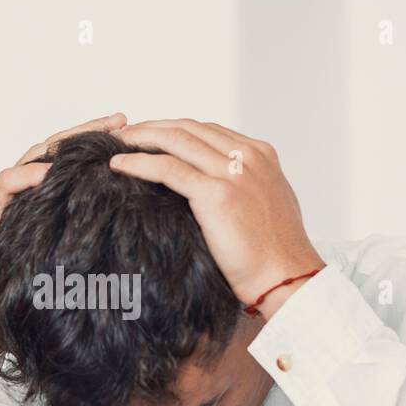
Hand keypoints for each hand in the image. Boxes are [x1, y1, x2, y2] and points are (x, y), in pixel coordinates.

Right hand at [0, 112, 128, 363]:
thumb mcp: (88, 250)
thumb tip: (155, 213)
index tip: (135, 128)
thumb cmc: (52, 285)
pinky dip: (26, 175)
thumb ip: (108, 224)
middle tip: (119, 122)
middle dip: (88, 131)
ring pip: (32, 156)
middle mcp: (29, 188)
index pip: (78, 153)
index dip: (104, 138)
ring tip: (87, 141)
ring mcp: (7, 199)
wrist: (13, 313)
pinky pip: (7, 184)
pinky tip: (47, 173)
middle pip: (58, 146)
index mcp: (53, 193)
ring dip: (59, 146)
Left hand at [108, 119, 323, 318]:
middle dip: (153, 127)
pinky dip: (139, 163)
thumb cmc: (276, 253)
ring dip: (141, 138)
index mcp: (261, 155)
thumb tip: (216, 186)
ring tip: (117, 144)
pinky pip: (167, 168)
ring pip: (175, 140)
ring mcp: (233, 172)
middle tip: (125, 135)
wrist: (288, 278)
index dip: (174, 130)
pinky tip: (119, 166)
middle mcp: (248, 156)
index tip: (150, 136)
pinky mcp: (216, 193)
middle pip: (189, 128)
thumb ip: (244, 185)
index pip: (208, 130)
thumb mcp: (266, 204)